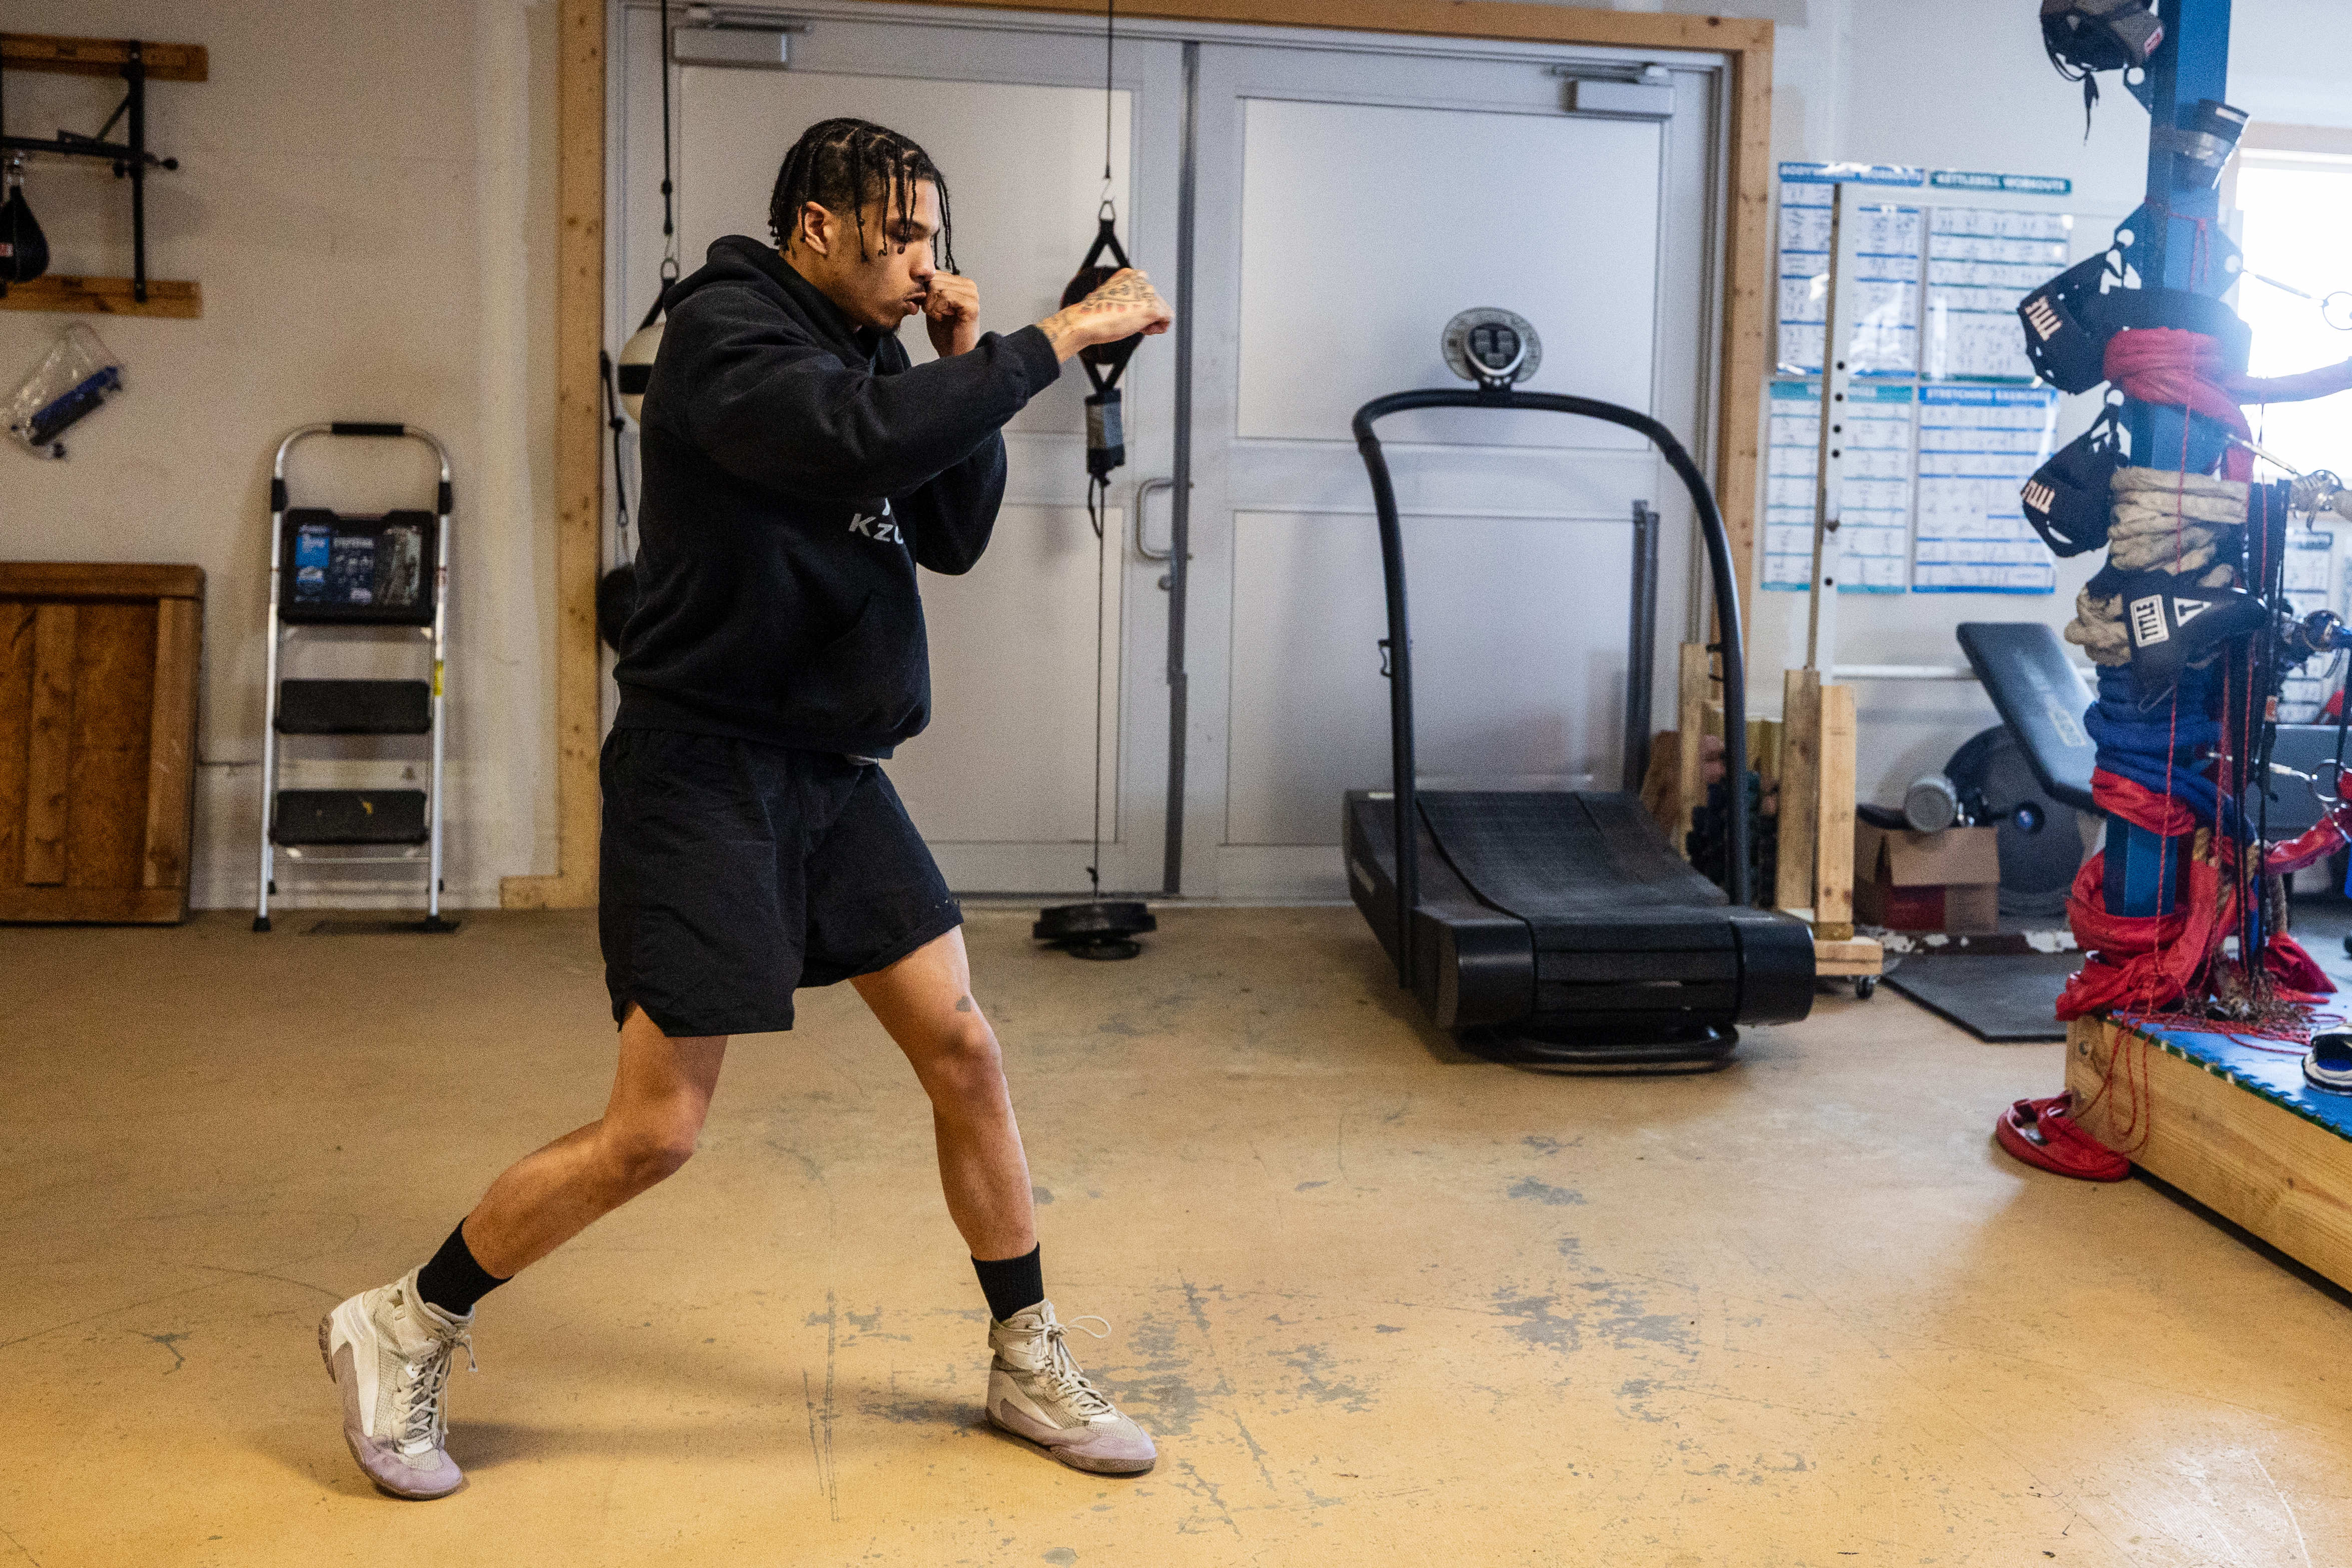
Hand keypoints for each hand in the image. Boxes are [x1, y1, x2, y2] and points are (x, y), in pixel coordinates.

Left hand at [922, 272, 980, 357]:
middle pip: (934, 278)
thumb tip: (916, 277)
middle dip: (926, 298)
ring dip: (931, 305)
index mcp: (960, 283)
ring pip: (937, 286)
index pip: (934, 273)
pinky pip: (946, 295)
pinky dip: (938, 309)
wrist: (954, 356)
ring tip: (939, 317)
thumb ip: (928, 290)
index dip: (923, 290)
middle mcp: (968, 285)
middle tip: (933, 314)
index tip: (926, 307)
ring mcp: (972, 294)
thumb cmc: (945, 335)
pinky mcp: (971, 305)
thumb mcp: (932, 306)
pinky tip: (943, 318)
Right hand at [1037, 268, 1172, 361]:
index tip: (1126, 313)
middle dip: (1145, 314)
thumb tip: (1139, 309)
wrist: (1086, 322)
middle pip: (1156, 301)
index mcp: (1129, 274)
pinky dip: (1158, 328)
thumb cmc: (1095, 315)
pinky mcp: (1153, 307)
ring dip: (1150, 322)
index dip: (1139, 306)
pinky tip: (1142, 330)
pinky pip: (1167, 319)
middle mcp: (1141, 279)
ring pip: (1163, 310)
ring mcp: (1147, 292)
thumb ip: (1128, 298)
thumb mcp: (1113, 299)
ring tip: (1130, 324)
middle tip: (1126, 320)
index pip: (1146, 291)